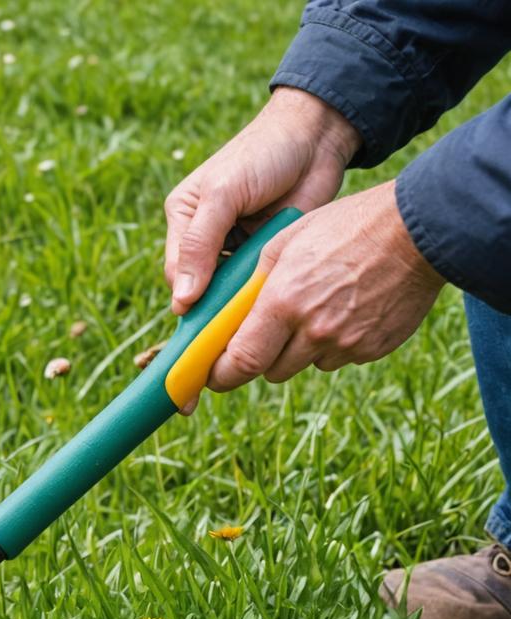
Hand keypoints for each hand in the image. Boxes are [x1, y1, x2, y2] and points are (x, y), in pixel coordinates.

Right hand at [165, 88, 361, 314]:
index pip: (175, 272)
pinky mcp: (264, 255)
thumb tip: (180, 300)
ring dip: (238, 301)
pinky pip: (256, 285)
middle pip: (199, 289)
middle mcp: (205, 239)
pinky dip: (261, 293)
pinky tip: (270, 300)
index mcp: (183, 220)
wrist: (318, 137)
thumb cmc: (263, 154)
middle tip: (230, 325)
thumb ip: (199, 244)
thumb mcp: (223, 194)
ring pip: (227, 291)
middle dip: (213, 304)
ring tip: (253, 311)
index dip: (187, 298)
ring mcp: (236, 250)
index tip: (201, 324)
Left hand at [206, 181, 444, 392]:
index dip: (221, 376)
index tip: (212, 376)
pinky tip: (347, 308)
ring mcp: (346, 344)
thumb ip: (251, 284)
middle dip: (262, 357)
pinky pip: (338, 358)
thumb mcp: (285, 242)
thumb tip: (223, 316)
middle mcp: (313, 330)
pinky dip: (334, 343)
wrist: (421, 229)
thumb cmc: (346, 227)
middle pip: (270, 371)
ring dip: (300, 349)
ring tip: (317, 307)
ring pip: (305, 365)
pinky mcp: (372, 349)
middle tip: (268, 332)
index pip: (241, 362)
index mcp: (284, 302)